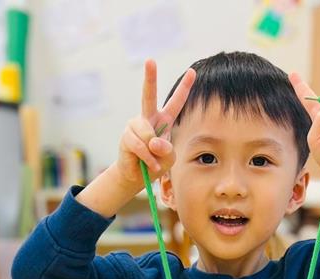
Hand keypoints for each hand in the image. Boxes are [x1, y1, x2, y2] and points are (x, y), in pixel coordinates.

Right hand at [112, 59, 195, 189]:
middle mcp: (148, 118)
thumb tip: (153, 141)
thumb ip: (167, 149)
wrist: (136, 176)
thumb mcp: (169, 158)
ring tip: (152, 160)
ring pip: (147, 133)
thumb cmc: (155, 164)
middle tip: (150, 60)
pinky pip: (140, 145)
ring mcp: (135, 126)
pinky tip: (147, 163)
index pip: (176, 102)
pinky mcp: (126, 136)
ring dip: (152, 151)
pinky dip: (146, 157)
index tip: (193, 71)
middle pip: (148, 95)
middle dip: (150, 78)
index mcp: (164, 120)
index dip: (185, 87)